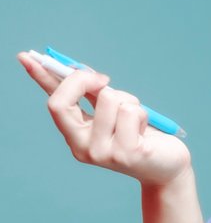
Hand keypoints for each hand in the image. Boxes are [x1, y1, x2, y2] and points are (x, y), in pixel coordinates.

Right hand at [17, 51, 190, 187]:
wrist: (166, 167)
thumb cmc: (138, 135)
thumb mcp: (110, 112)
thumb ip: (89, 94)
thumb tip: (71, 68)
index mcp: (75, 137)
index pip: (54, 104)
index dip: (40, 78)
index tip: (31, 56)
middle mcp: (83, 148)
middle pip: (63, 101)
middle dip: (83, 80)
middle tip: (105, 79)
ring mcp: (104, 153)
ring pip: (107, 98)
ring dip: (128, 100)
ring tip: (135, 119)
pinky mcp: (128, 153)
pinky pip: (130, 110)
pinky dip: (141, 112)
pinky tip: (145, 131)